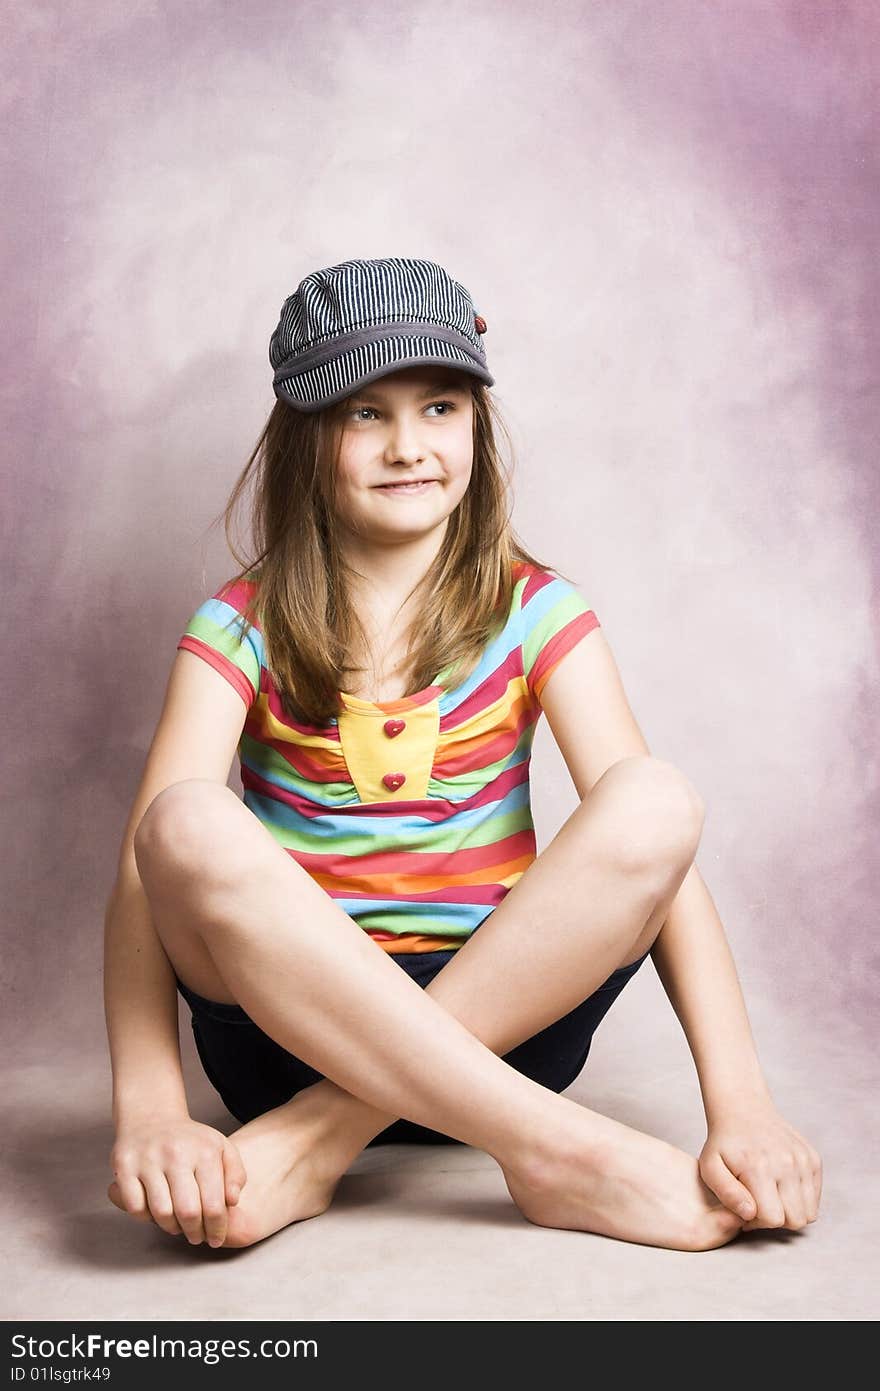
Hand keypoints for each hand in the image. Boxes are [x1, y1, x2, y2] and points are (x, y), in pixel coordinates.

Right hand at [108, 1114, 247, 1246]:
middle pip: (188, 1212)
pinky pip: (135, 1207)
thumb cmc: (190, 1140)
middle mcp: (176, 1153)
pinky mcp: (124, 1165)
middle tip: (197, 1237)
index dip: (217, 1229)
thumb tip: (232, 1201)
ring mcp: (148, 1159)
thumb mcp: (221, 1148)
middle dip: (195, 1233)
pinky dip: (145, 1217)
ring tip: (177, 1226)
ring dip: (171, 1227)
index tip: (216, 1239)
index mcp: (205, 1151)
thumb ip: (235, 1174)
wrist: (152, 1116)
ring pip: (161, 1212)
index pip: (214, 1204)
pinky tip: (154, 1212)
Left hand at [698, 1098, 821, 1231]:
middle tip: (759, 1205)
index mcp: (760, 1168)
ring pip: (809, 1212)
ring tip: (770, 1198)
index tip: (746, 1209)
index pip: (773, 1219)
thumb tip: (750, 1214)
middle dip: (776, 1221)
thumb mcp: (710, 1167)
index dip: (757, 1222)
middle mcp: (787, 1163)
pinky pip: (815, 1197)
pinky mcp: (813, 1159)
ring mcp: (804, 1160)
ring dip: (791, 1212)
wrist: (743, 1110)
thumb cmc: (724, 1143)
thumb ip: (727, 1194)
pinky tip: (781, 1187)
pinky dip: (801, 1199)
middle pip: (796, 1220)